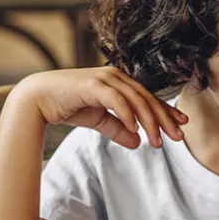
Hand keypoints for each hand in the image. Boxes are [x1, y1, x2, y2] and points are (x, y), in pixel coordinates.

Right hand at [12, 67, 186, 149]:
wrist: (37, 99)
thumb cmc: (68, 106)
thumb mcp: (99, 120)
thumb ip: (118, 129)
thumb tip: (137, 143)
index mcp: (119, 82)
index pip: (148, 98)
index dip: (166, 111)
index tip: (181, 124)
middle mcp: (115, 77)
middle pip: (147, 99)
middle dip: (164, 119)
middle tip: (178, 136)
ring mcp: (105, 78)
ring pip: (136, 101)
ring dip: (149, 122)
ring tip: (157, 141)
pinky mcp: (93, 85)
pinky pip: (117, 100)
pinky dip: (128, 115)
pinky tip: (136, 129)